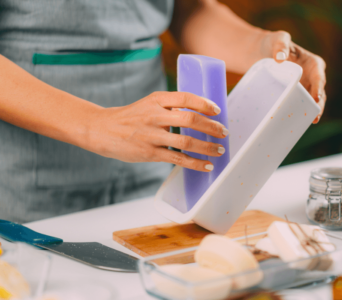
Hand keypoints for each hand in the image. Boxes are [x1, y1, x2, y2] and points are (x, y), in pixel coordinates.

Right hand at [86, 92, 227, 171]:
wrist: (103, 130)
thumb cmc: (131, 117)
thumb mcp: (149, 104)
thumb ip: (170, 106)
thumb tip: (200, 114)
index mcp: (157, 100)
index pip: (186, 98)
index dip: (205, 103)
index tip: (217, 110)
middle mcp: (155, 115)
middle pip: (190, 119)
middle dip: (211, 127)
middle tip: (224, 132)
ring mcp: (152, 135)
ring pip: (187, 141)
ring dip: (207, 146)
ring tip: (219, 150)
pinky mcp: (150, 153)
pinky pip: (178, 158)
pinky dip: (195, 163)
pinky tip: (206, 165)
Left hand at [260, 31, 326, 122]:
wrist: (262, 52)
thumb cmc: (273, 43)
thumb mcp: (278, 40)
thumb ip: (281, 46)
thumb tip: (280, 59)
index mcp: (314, 64)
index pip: (319, 78)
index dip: (319, 89)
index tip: (316, 98)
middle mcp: (313, 77)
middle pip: (319, 93)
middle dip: (319, 105)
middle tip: (315, 117)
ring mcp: (305, 87)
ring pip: (312, 101)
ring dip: (311, 112)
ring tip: (310, 122)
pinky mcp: (296, 94)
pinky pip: (300, 104)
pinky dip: (300, 111)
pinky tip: (296, 122)